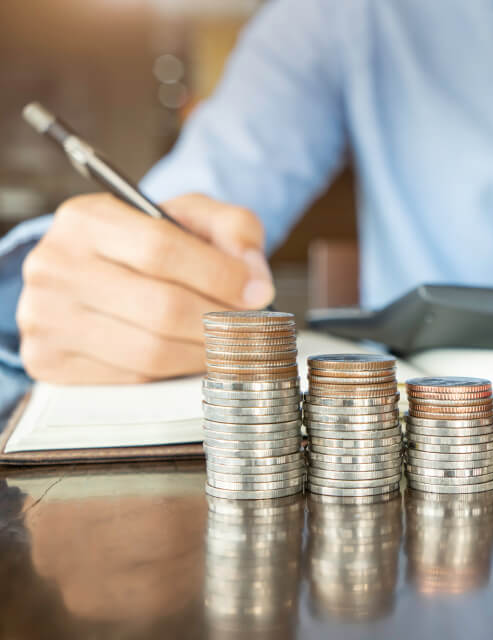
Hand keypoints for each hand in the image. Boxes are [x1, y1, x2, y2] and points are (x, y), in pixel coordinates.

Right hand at [16, 193, 273, 382]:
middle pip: (159, 308)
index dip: (219, 276)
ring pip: (149, 352)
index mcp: (85, 219)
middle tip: (250, 326)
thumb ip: (234, 228)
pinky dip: (173, 373)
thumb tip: (254, 278)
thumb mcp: (192, 216)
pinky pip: (132, 379)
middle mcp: (54, 266)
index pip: (160, 249)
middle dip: (220, 323)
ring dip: (204, 354)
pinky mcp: (49, 361)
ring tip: (228, 343)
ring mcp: (45, 317)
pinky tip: (190, 355)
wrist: (96, 271)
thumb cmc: (149, 244)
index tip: (256, 292)